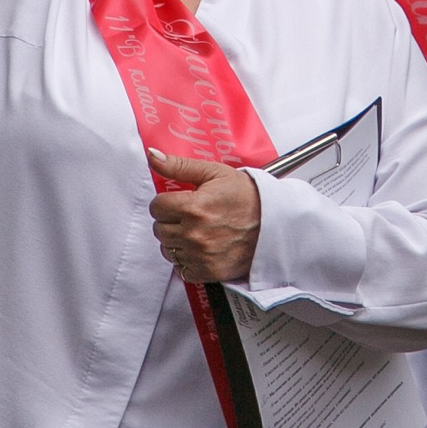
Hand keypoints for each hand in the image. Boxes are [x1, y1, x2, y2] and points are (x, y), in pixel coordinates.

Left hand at [147, 151, 262, 282]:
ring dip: (176, 241)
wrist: (273, 222)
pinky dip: (187, 260)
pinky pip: (181, 269)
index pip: (156, 207)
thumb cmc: (246, 196)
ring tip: (195, 231)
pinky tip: (200, 248)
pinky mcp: (209, 271)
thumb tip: (153, 156)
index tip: (177, 202)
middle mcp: (195, 233)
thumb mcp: (213, 173)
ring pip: (167, 250)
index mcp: (194, 207)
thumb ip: (179, 166)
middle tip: (188, 215)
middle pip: (159, 229)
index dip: (165, 202)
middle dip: (169, 220)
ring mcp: (201, 255)